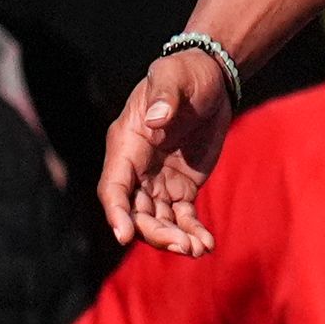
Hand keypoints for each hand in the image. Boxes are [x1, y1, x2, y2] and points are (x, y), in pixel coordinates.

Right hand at [99, 47, 236, 252]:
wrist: (210, 79)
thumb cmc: (185, 74)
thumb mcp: (173, 77)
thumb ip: (164, 95)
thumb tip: (156, 118)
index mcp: (126, 145)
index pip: (114, 188)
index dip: (116, 213)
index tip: (125, 236)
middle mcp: (137, 169)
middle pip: (136, 213)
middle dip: (155, 233)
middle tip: (183, 246)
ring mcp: (158, 182)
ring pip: (159, 221)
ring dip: (175, 238)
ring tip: (199, 249)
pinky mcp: (182, 188)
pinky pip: (183, 217)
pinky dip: (193, 231)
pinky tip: (207, 244)